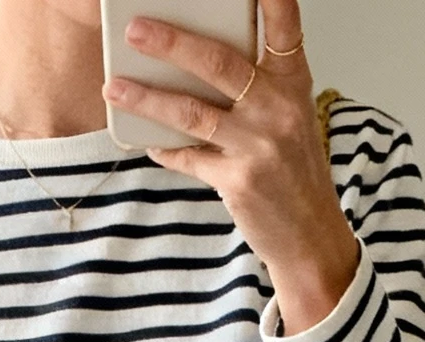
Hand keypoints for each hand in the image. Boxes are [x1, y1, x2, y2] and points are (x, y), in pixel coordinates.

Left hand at [104, 4, 358, 334]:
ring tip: (114, 87)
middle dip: (171, 43)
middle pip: (218, 62)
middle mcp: (278, 108)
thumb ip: (255, 86)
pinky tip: (145, 140)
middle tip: (135, 29)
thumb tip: (194, 61)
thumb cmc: (294, 171)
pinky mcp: (238, 180)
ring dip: (147, 98)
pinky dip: (164, 148)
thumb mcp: (288, 116)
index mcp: (293, 82)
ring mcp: (258, 145)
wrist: (310, 235)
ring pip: (191, 111)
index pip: (284, 24)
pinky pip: (188, 157)